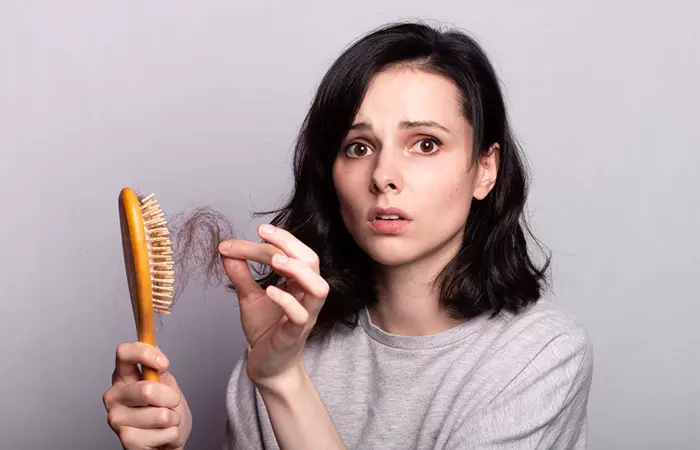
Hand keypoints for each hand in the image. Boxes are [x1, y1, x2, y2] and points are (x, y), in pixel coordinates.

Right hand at [103, 342, 191, 449]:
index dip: (145, 354)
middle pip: (146, 390)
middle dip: (170, 398)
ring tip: (165, 421)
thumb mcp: (167, 383)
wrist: (169, 439)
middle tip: (171, 403)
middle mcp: (114, 396)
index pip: (123, 353)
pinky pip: (164, 433)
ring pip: (160, 414)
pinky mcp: (127, 440)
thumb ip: (159, 368)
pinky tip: (160, 435)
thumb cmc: (166, 410)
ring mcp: (117, 419)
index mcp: (123, 377)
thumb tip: (154, 349)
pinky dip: (172, 434)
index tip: (164, 363)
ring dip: (173, 419)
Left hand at [218, 224, 328, 387]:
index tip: (256, 230)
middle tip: (263, 234)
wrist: (268, 367)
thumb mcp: (249, 297)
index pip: (293, 253)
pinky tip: (270, 291)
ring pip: (319, 288)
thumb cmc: (266, 331)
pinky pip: (300, 316)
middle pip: (311, 262)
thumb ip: (241, 274)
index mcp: (299, 283)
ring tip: (275, 260)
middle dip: (290, 243)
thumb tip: (226, 250)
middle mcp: (307, 296)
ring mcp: (305, 316)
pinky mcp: (294, 334)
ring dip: (298, 270)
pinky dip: (287, 300)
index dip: (276, 239)